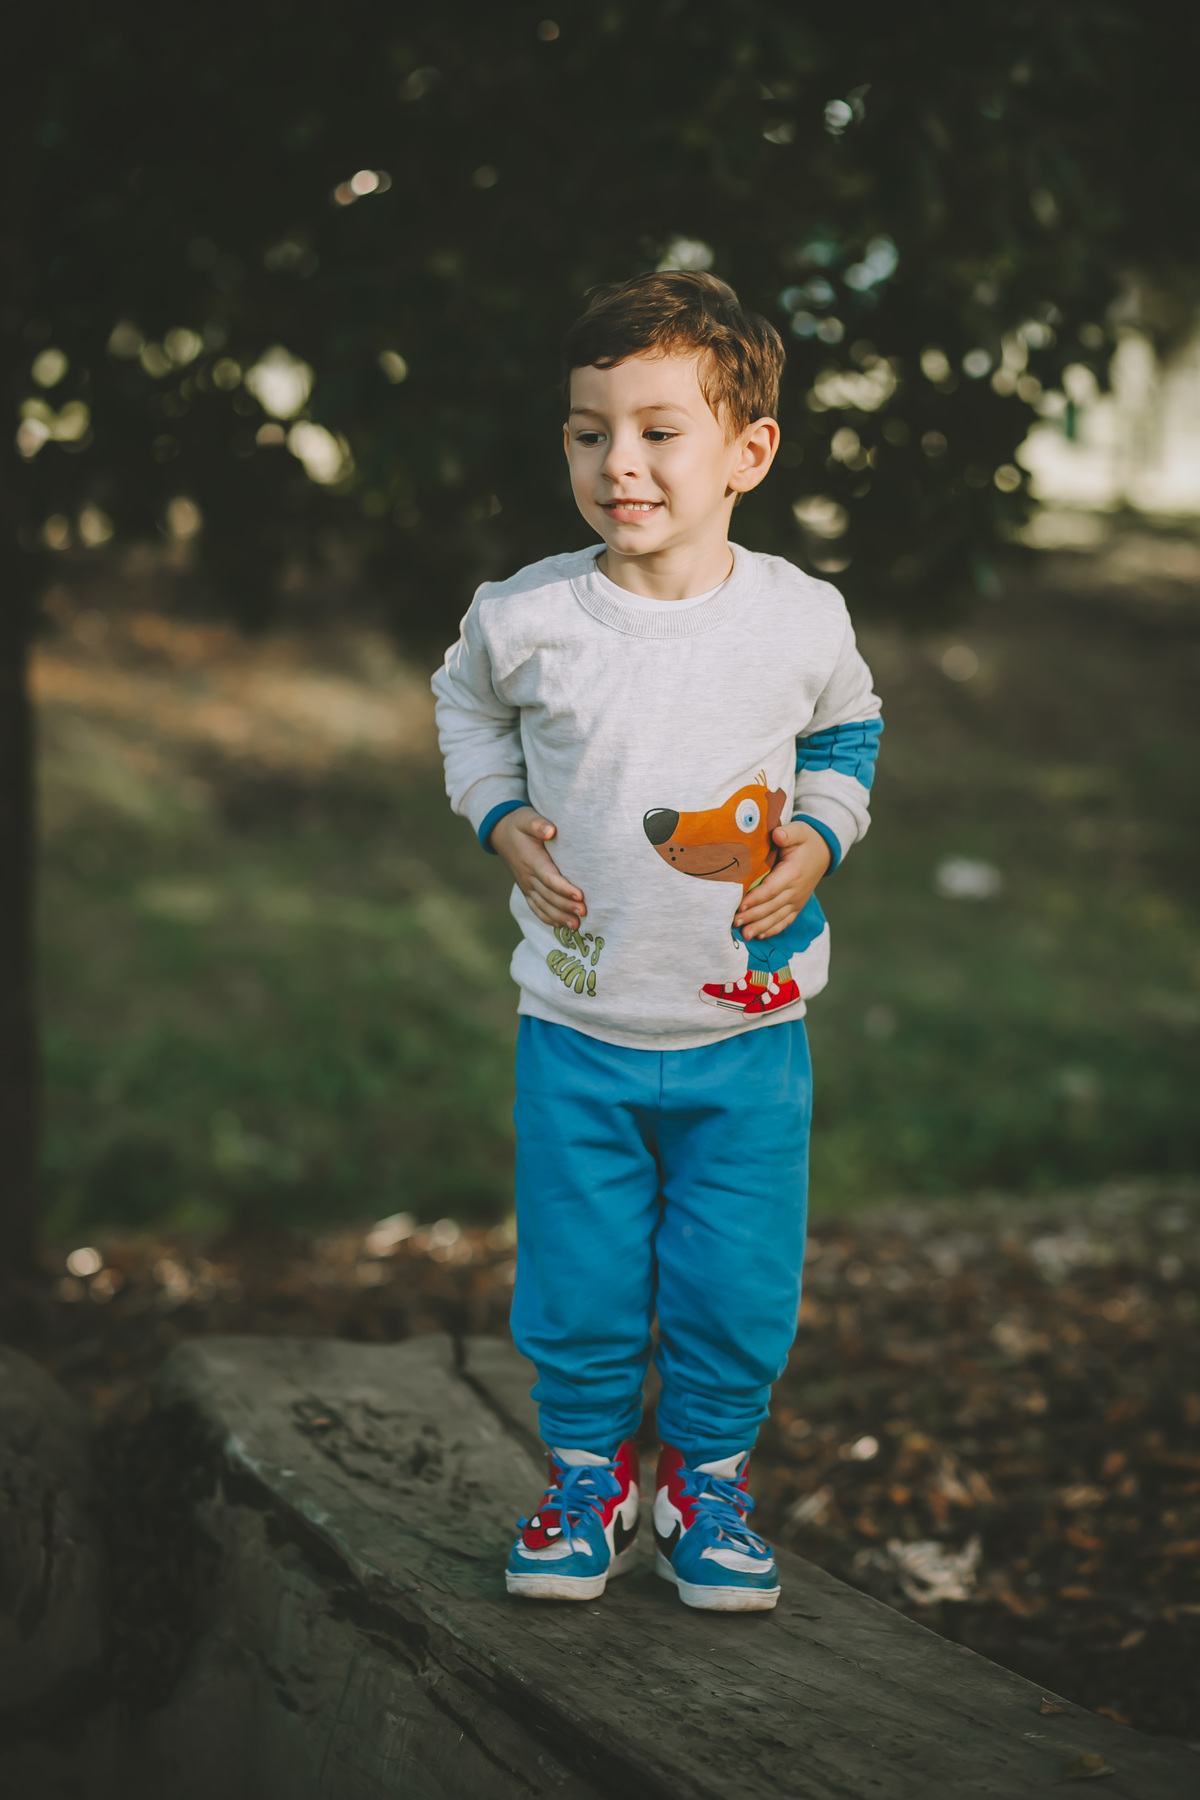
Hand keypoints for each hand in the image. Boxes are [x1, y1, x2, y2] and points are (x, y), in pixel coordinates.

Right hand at [490, 807, 586, 929]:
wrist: (500, 832)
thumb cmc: (519, 823)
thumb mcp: (527, 818)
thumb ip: (538, 824)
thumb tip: (550, 831)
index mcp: (531, 860)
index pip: (549, 877)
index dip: (564, 888)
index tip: (580, 895)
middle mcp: (527, 876)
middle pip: (548, 895)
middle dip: (566, 906)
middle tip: (584, 913)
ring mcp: (526, 885)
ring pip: (543, 905)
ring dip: (559, 916)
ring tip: (577, 926)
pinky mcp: (526, 889)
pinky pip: (536, 907)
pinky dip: (548, 918)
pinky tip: (561, 926)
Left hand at [734, 821, 831, 939]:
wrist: (824, 852)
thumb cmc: (805, 840)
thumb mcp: (799, 831)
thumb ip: (788, 833)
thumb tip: (777, 835)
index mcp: (793, 873)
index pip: (772, 889)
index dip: (756, 899)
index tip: (740, 906)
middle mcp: (796, 890)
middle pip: (772, 907)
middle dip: (753, 916)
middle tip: (734, 922)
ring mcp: (797, 900)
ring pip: (777, 917)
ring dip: (760, 927)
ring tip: (744, 935)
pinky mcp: (797, 906)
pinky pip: (785, 921)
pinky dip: (772, 930)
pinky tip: (759, 936)